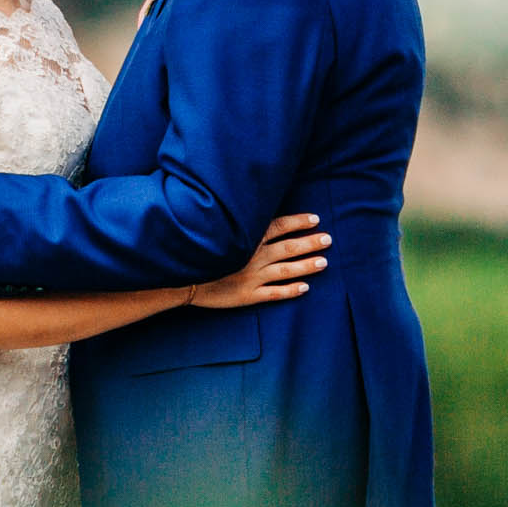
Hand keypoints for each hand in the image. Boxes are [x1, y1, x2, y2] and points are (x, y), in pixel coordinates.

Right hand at [186, 215, 328, 307]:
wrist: (179, 278)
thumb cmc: (197, 250)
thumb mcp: (215, 231)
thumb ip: (236, 223)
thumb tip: (250, 210)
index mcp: (247, 239)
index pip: (279, 226)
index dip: (298, 222)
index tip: (315, 219)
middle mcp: (253, 257)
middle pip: (289, 248)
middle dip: (310, 243)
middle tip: (328, 239)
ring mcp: (252, 277)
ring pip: (287, 270)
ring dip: (307, 266)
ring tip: (324, 262)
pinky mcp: (247, 296)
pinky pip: (274, 294)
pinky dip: (291, 291)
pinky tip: (305, 288)